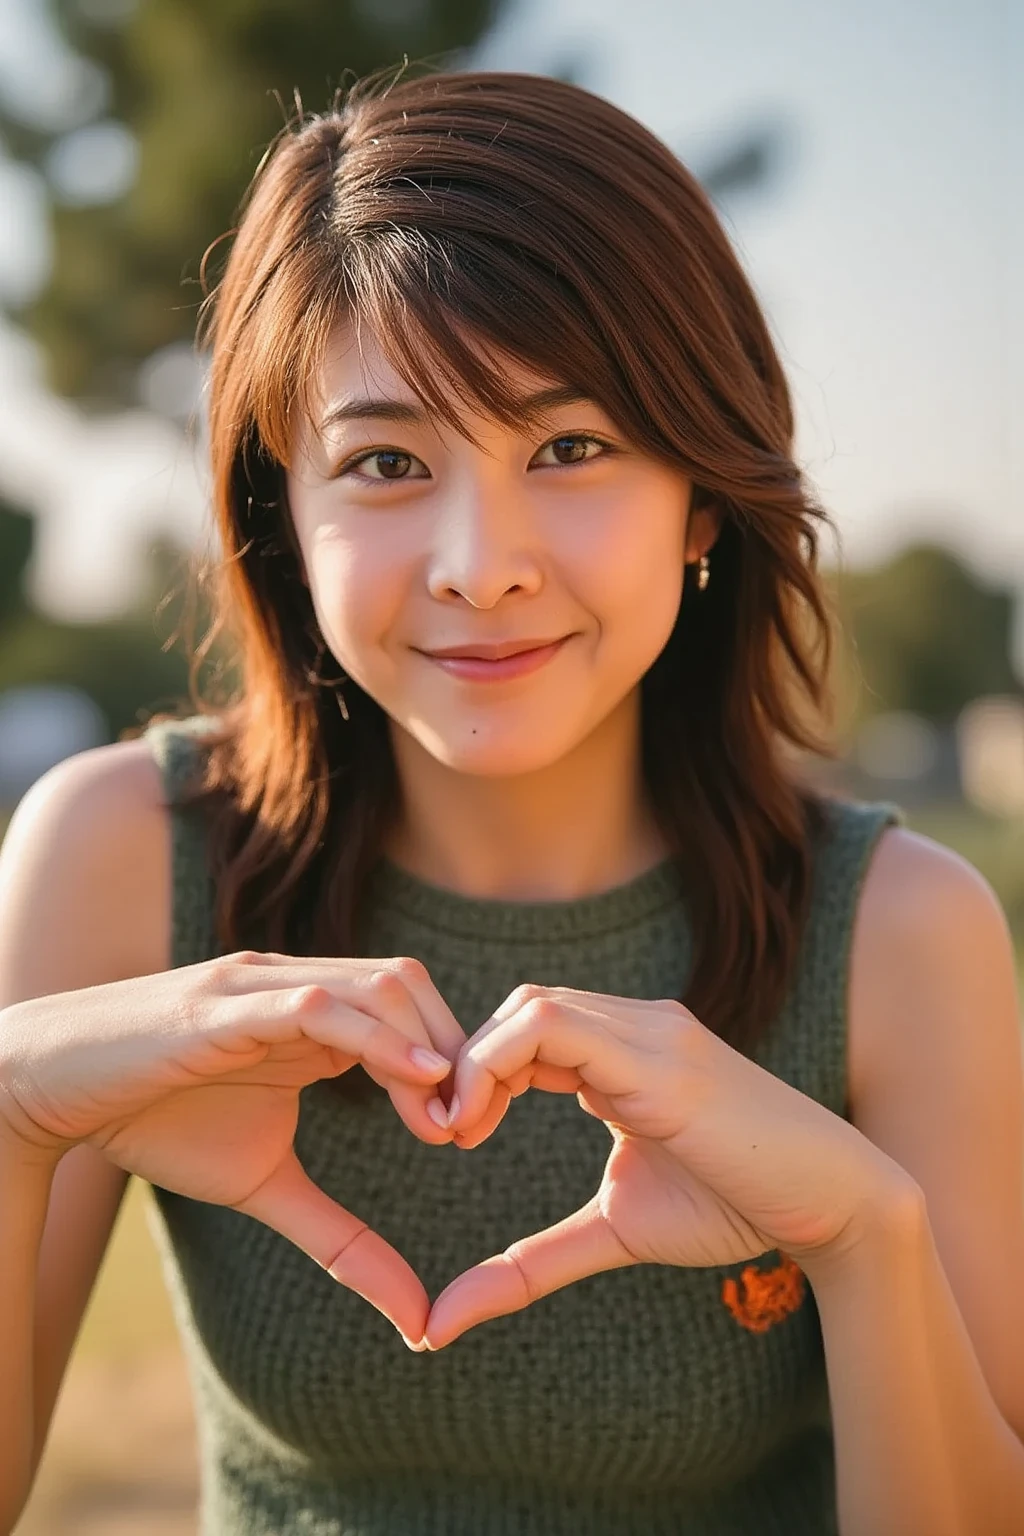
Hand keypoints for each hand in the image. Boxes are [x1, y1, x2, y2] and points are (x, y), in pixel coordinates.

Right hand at [0, 951, 502, 1345]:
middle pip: (411, 985)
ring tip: (447, 1117)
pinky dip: (373, 1033)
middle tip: (471, 1128)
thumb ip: (341, 1238)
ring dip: (427, 1045)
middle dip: (457, 1049)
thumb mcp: (263, 1186)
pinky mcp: (228, 1002)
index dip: (455, 1063)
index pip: (413, 1011)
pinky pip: (317, 1003)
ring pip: (377, 983)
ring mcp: (265, 985)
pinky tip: (416, 1075)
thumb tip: (415, 1316)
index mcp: (316, 1016)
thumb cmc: (157, 1123)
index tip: (470, 1134)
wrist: (55, 1088)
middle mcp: (299, 985)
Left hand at [425, 985, 915, 1347]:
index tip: (449, 1136)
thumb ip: (531, 1263)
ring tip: (457, 1130)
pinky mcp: (659, 1056)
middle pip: (518, 1007)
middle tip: (441, 1133)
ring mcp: (649, 1032)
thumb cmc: (733, 1208)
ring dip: (476, 1063)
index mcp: (625, 1051)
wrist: (832, 1202)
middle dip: (465, 1062)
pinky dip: (498, 1063)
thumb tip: (441, 1321)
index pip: (527, 1028)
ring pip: (529, 1006)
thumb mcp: (613, 1231)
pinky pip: (555, 1027)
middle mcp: (635, 1025)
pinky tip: (481, 1122)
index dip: (476, 1072)